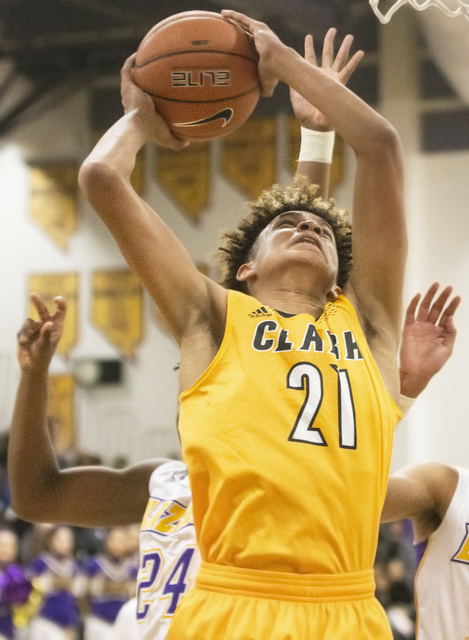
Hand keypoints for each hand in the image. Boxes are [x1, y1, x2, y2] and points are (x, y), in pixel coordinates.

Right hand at [17, 295, 66, 372]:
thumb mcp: (45, 345)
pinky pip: (22, 328)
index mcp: (57, 327)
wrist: (31, 366)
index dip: (60, 303)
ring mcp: (36, 328)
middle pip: (43, 310)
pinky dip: (22, 335)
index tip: (56, 299)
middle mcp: (47, 326)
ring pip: (29, 321)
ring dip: (26, 330)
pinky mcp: (26, 332)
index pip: (60, 311)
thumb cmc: (42, 357)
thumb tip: (49, 323)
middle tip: (32, 295)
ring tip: (25, 341)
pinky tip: (23, 343)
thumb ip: (46, 334)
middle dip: (37, 302)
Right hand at [122, 54, 187, 150]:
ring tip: (146, 55)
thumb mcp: (168, 138)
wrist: (137, 126)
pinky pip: (127, 69)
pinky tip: (139, 52)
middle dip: (146, 78)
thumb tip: (190, 141)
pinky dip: (132, 61)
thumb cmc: (152, 132)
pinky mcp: (126, 85)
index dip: (153, 94)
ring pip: (132, 76)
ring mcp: (129, 92)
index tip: (162, 87)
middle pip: (140, 86)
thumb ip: (178, 142)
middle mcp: (134, 100)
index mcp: (142, 111)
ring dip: (137, 66)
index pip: (147, 100)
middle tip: (157, 69)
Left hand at [221, 10, 285, 96]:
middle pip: (245, 32)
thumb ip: (264, 88)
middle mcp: (261, 39)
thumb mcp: (266, 84)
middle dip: (237, 28)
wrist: (279, 63)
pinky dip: (233, 15)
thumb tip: (263, 97)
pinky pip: (242, 19)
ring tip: (222, 16)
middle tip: (227, 27)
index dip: (243, 43)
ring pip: (243, 23)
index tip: (235, 44)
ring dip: (233, 19)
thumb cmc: (273, 74)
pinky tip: (223, 13)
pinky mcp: (258, 27)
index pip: (250, 45)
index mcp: (262, 50)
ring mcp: (259, 32)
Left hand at [291, 30, 363, 130]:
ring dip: (344, 47)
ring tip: (349, 36)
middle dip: (329, 42)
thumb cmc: (304, 113)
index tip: (309, 36)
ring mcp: (332, 79)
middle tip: (332, 30)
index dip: (309, 47)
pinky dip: (354, 62)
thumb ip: (293, 82)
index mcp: (310, 76)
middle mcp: (322, 76)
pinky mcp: (339, 85)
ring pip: (339, 59)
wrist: (315, 125)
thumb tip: (286, 72)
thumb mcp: (295, 94)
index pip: (309, 58)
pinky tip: (360, 52)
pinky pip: (348, 71)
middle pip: (327, 54)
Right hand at [399, 283, 460, 397]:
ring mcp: (419, 327)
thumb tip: (451, 318)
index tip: (457, 296)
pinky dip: (414, 304)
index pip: (447, 315)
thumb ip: (451, 333)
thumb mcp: (447, 349)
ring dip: (430, 296)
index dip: (452, 306)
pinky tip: (419, 296)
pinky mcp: (408, 328)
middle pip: (437, 308)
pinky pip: (410, 313)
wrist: (417, 372)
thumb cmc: (432, 364)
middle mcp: (429, 327)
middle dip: (443, 298)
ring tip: (436, 285)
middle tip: (449, 287)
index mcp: (440, 332)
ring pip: (425, 307)